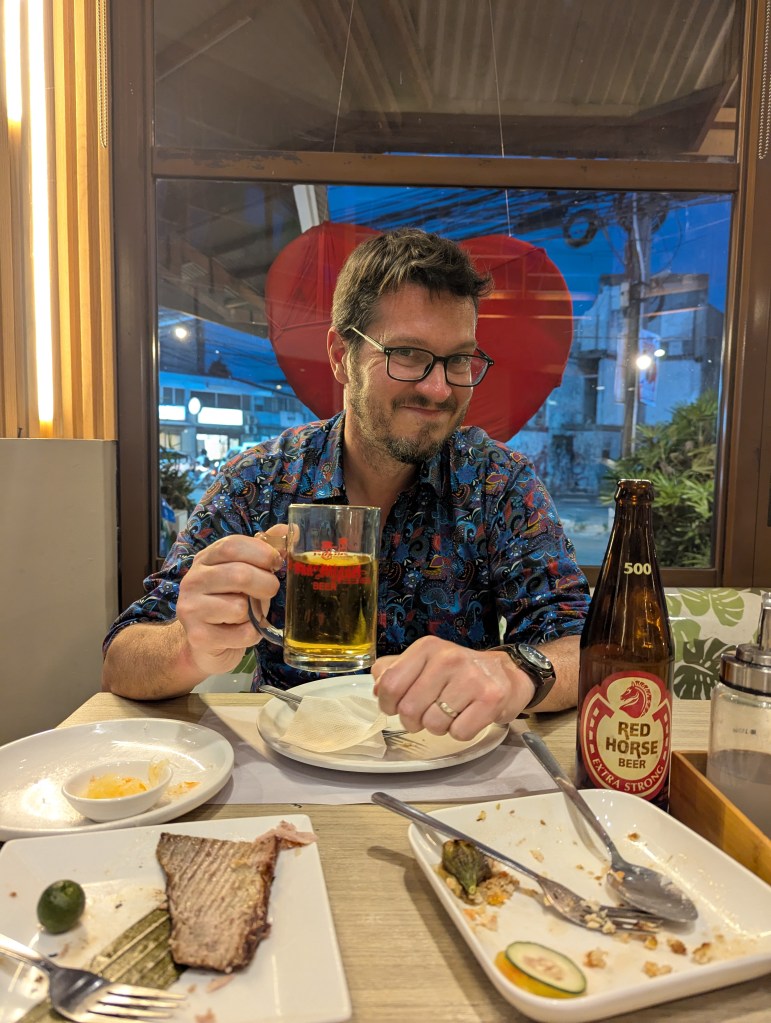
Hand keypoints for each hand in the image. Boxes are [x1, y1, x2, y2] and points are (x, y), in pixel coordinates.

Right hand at [175, 526, 286, 676]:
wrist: (206, 643)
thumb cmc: (231, 602)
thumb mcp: (246, 573)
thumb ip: (265, 552)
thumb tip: (292, 530)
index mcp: (206, 559)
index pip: (232, 545)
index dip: (262, 552)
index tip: (276, 563)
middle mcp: (193, 580)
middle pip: (239, 575)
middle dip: (266, 584)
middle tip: (270, 591)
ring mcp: (191, 608)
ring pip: (240, 607)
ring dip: (256, 614)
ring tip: (249, 615)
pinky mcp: (198, 636)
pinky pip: (242, 633)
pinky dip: (252, 634)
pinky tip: (241, 632)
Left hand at [372, 636, 534, 741]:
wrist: (505, 674)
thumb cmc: (458, 673)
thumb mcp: (424, 662)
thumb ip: (394, 671)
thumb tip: (376, 687)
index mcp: (426, 648)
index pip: (389, 684)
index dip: (388, 704)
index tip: (397, 707)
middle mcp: (447, 658)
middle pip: (409, 710)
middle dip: (414, 721)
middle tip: (428, 713)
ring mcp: (471, 677)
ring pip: (433, 725)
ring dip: (439, 727)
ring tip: (451, 712)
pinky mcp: (491, 698)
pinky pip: (459, 733)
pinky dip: (461, 732)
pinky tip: (468, 716)